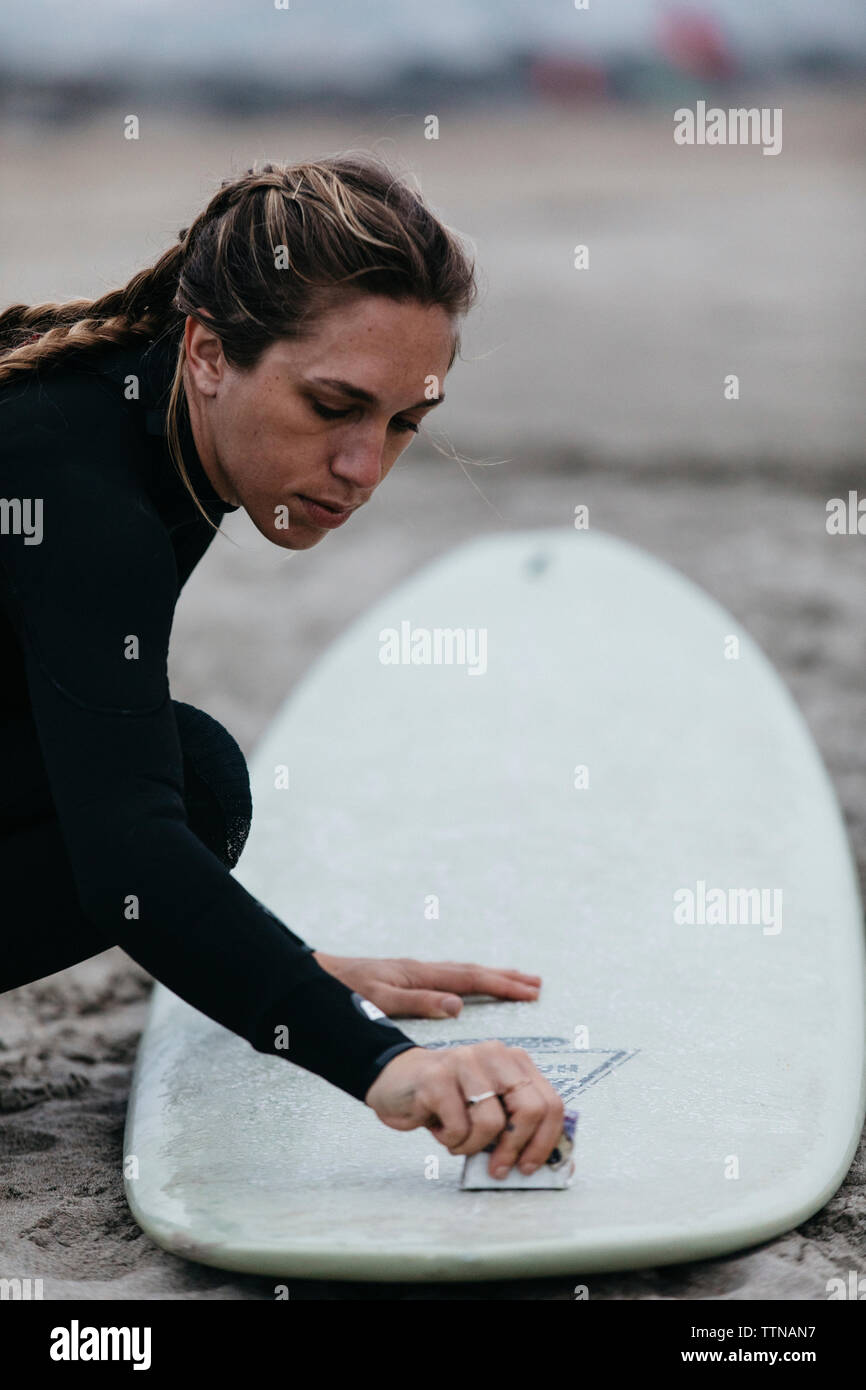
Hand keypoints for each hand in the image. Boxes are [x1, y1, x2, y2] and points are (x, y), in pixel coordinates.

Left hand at [310, 953, 540, 1018]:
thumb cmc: (342, 990)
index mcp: (419, 974)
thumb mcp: (379, 1000)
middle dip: (505, 979)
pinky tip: (470, 989)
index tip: (531, 991)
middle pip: (472, 972)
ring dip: (490, 979)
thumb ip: (418, 1003)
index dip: (503, 985)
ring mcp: (414, 973)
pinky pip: (448, 979)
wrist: (313, 976)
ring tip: (516, 983)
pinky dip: (469, 983)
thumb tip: (457, 1005)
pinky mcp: (405, 979)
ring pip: (462, 974)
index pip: (470, 978)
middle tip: (536, 985)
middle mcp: (420, 970)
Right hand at [364, 1041, 564, 1177]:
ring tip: (458, 1140)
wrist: (395, 1081)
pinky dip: (452, 1141)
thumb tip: (544, 1162)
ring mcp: (466, 1061)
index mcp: (514, 1061)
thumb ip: (513, 1124)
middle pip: (531, 1109)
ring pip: (493, 1122)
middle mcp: (495, 1054)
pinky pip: (460, 1127)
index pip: (551, 1102)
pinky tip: (440, 1129)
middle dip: (516, 1148)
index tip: (529, 1166)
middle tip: (497, 1168)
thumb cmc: (446, 1100)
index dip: (546, 1141)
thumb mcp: (486, 1108)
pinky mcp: (438, 1077)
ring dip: (474, 1146)